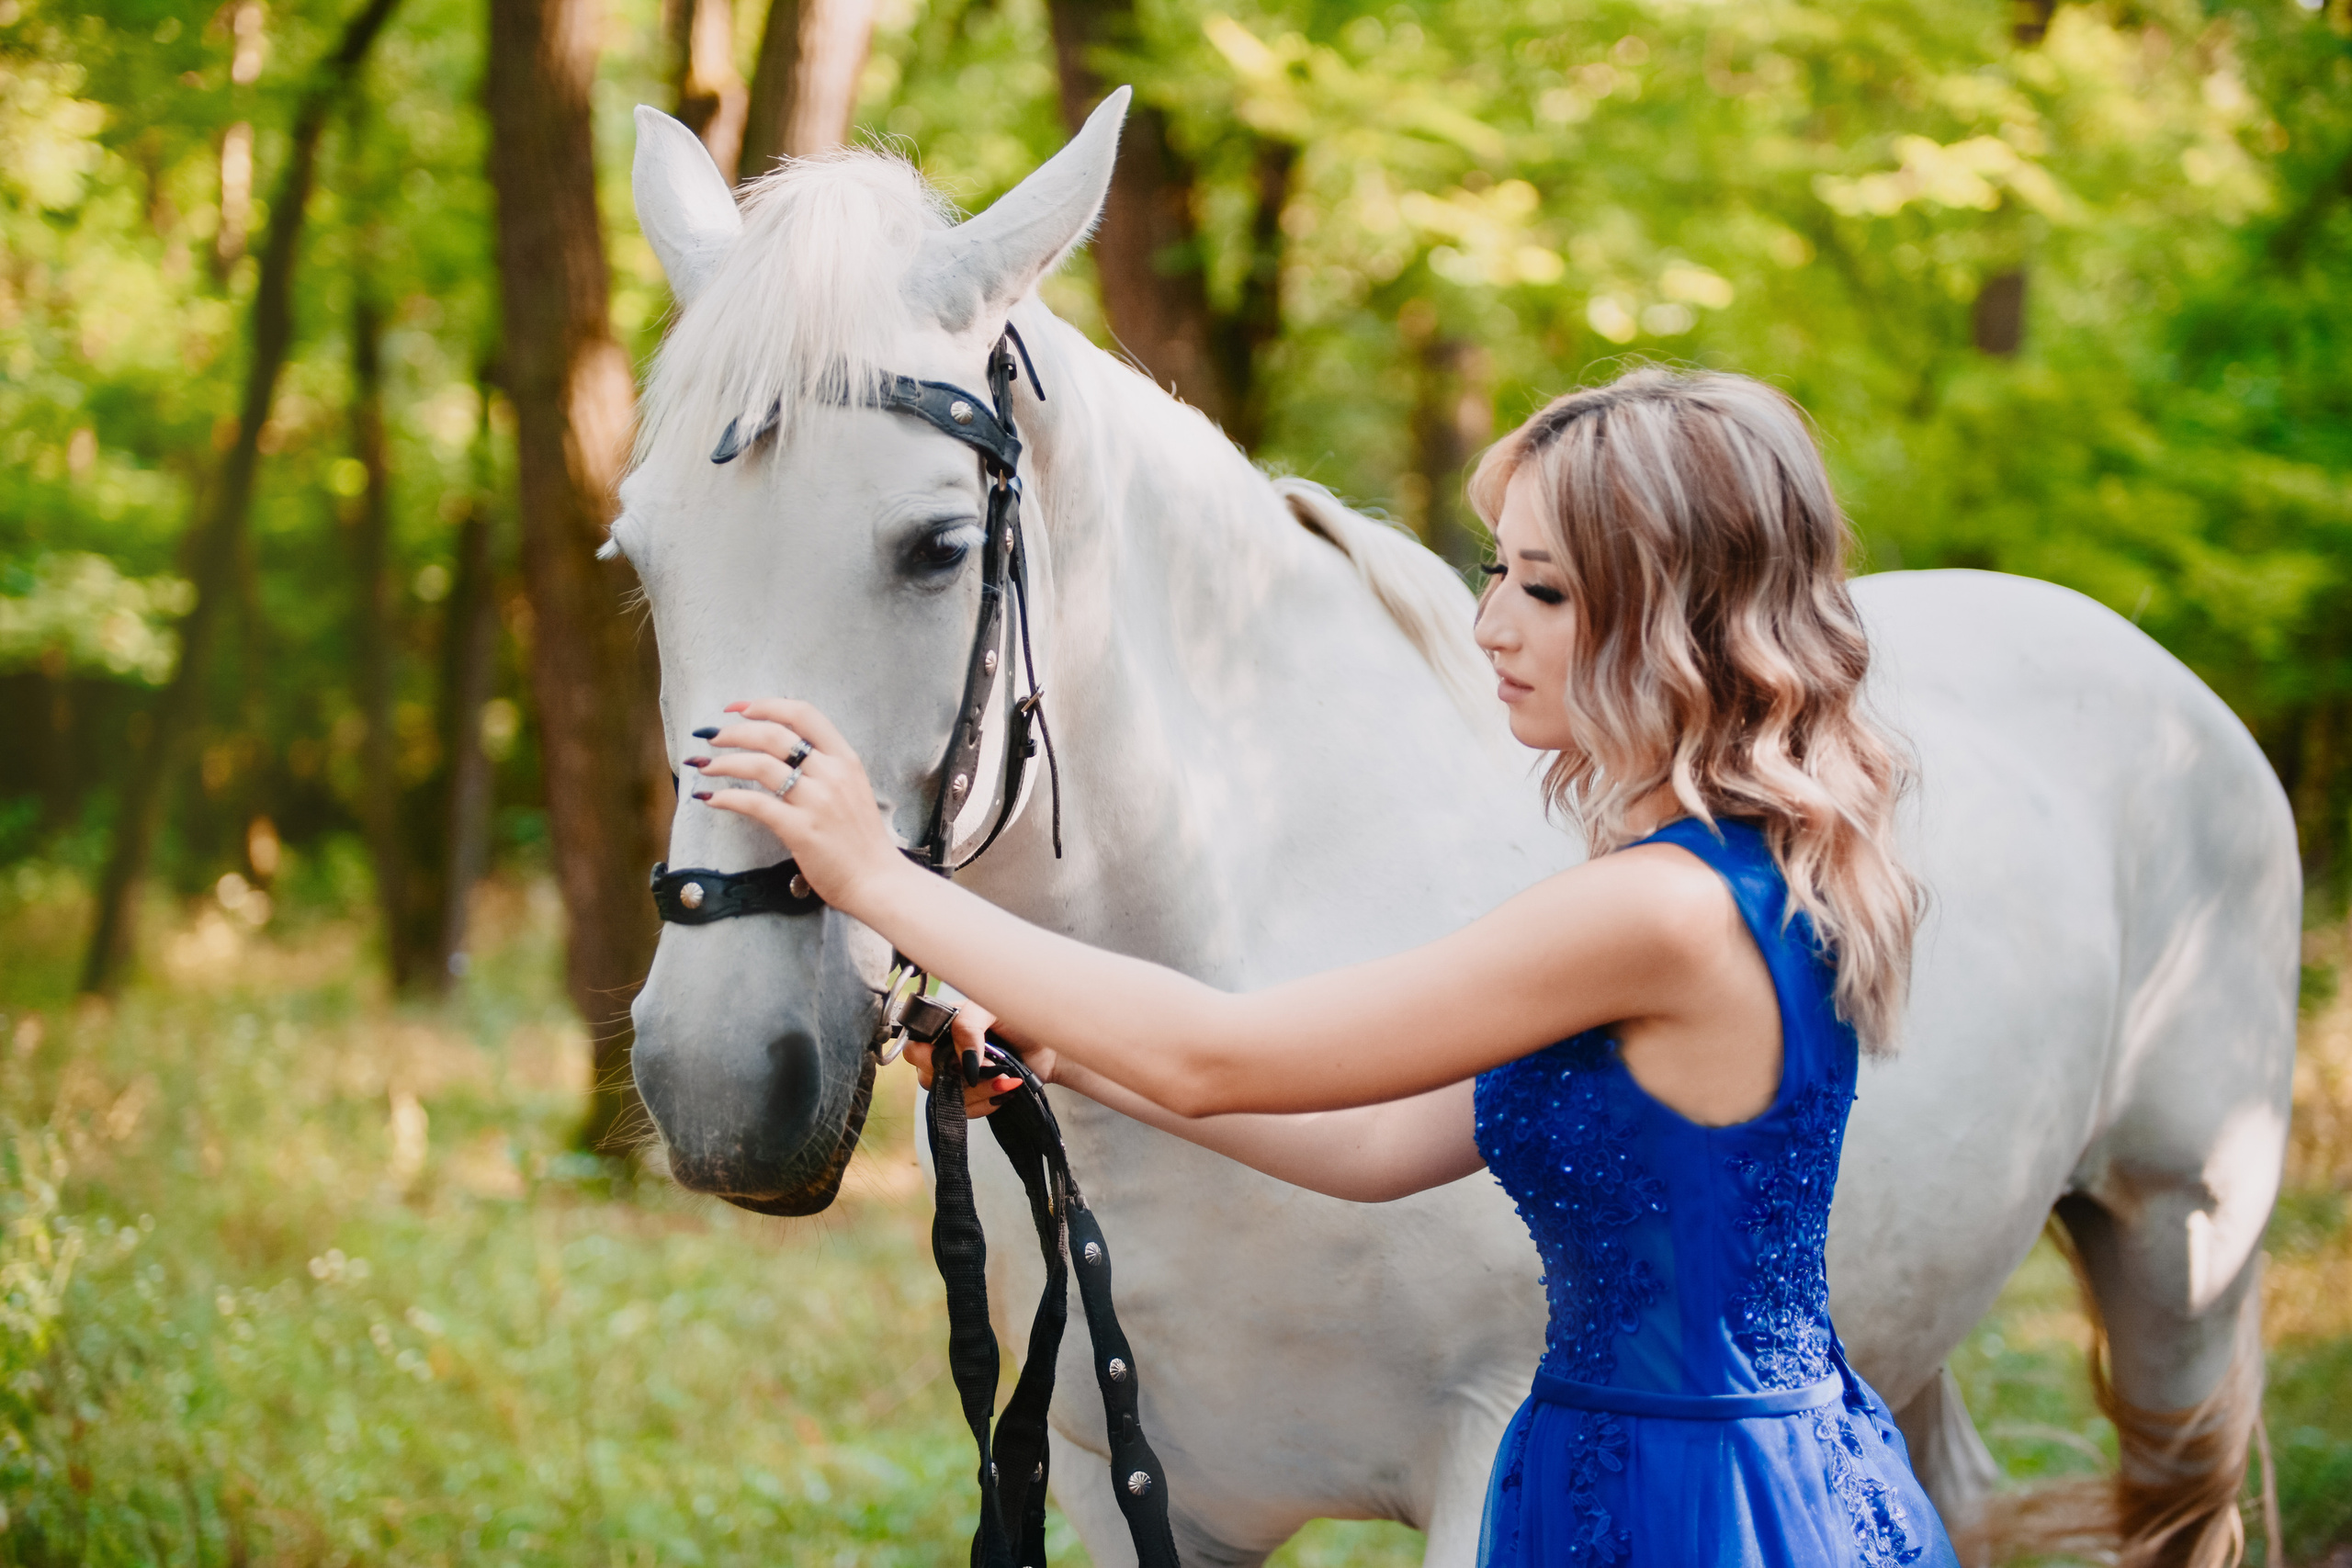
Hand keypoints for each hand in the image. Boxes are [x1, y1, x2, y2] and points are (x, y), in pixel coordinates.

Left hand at [690, 698, 910, 915]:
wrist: (877, 880)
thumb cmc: (861, 839)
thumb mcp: (852, 789)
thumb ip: (825, 767)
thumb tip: (783, 750)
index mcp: (845, 759)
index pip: (803, 714)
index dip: (766, 705)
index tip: (739, 709)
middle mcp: (831, 774)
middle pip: (774, 735)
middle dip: (735, 732)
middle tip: (713, 736)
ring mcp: (816, 801)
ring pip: (760, 765)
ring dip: (724, 762)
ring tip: (705, 764)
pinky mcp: (800, 829)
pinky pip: (755, 804)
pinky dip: (727, 798)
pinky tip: (711, 799)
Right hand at [906, 1003, 1024, 1118]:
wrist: (1049, 1050)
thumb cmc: (1022, 1022)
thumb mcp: (993, 1010)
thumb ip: (968, 1026)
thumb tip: (962, 1062)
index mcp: (943, 1025)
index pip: (914, 1045)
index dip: (928, 1057)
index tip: (955, 1060)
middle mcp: (943, 1050)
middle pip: (925, 1074)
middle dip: (959, 1077)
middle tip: (990, 1068)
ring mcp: (955, 1075)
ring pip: (945, 1095)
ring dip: (978, 1092)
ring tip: (1006, 1079)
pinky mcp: (970, 1095)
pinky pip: (961, 1110)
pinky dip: (984, 1104)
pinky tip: (1003, 1092)